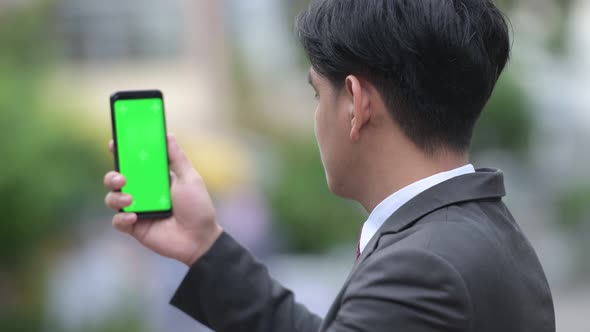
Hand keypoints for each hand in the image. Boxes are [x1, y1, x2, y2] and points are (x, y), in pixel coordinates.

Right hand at [104, 134, 222, 265]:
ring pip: (112, 198)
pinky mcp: (134, 227)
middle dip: (112, 175)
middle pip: (116, 178)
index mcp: (154, 177)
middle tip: (121, 177)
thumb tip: (167, 134)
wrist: (200, 238)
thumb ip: (177, 158)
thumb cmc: (198, 207)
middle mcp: (142, 191)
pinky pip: (117, 221)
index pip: (133, 161)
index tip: (114, 142)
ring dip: (116, 196)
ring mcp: (137, 209)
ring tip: (130, 198)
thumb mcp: (190, 178)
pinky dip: (122, 218)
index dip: (121, 151)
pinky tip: (134, 217)